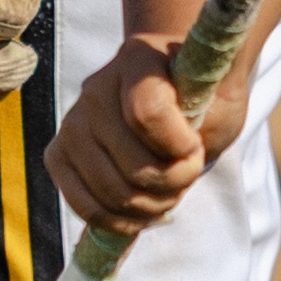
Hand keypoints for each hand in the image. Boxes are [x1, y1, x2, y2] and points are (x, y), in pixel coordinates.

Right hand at [47, 39, 211, 235]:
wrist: (168, 85)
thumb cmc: (199, 94)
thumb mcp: (221, 97)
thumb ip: (210, 120)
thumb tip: (185, 155)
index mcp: (138, 59)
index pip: (147, 113)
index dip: (178, 145)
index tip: (196, 146)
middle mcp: (96, 88)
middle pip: (132, 165)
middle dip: (173, 183)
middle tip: (189, 173)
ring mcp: (72, 123)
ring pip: (111, 192)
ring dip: (152, 206)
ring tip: (170, 192)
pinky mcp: (59, 155)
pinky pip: (85, 206)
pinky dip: (120, 221)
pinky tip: (146, 212)